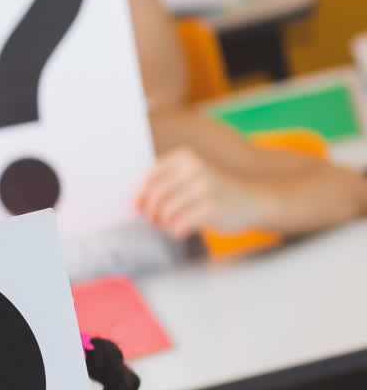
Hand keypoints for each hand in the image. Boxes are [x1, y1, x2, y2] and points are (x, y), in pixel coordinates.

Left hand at [137, 147, 272, 238]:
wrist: (255, 200)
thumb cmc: (216, 192)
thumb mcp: (192, 176)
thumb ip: (166, 182)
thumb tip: (135, 202)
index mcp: (185, 157)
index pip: (150, 177)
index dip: (140, 196)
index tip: (139, 209)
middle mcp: (194, 168)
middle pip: (155, 196)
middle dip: (151, 213)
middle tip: (155, 222)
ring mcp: (204, 187)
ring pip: (165, 212)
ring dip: (164, 224)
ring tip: (172, 225)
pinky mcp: (210, 207)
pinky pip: (178, 224)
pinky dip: (176, 231)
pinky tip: (182, 231)